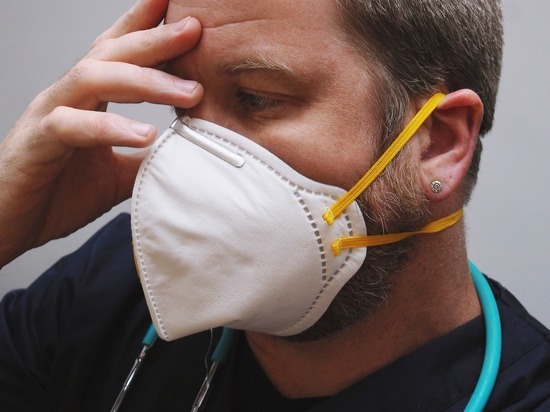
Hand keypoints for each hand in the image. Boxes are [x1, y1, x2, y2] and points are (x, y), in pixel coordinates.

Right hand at [0, 0, 202, 266]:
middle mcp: (69, 97)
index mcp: (89, 99)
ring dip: (146, 81)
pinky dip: (111, 128)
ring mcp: (50, 115)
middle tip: (195, 30)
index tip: (185, 11)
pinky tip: (145, 134)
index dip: (147, 26)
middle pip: (112, 53)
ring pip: (94, 78)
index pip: (119, 52)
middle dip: (155, 39)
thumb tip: (184, 153)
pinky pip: (73, 125)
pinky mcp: (37, 142)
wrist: (8, 226)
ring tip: (189, 92)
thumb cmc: (56, 193)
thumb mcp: (116, 174)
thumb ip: (145, 158)